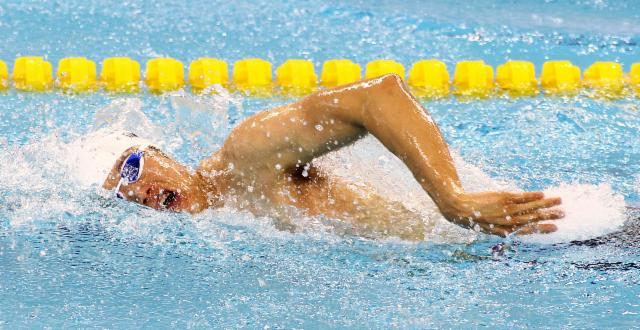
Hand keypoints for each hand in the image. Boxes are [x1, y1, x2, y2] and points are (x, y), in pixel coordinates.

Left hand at [441, 191, 562, 236]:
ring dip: (546, 204)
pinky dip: (532, 196)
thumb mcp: (487, 227)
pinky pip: (521, 197)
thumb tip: (513, 226)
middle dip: (548, 216)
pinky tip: (543, 194)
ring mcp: (506, 209)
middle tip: (563, 214)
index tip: (555, 228)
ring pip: (530, 207)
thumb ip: (501, 227)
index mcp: (504, 231)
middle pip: (532, 219)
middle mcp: (507, 221)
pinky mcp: (502, 198)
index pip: (527, 231)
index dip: (541, 229)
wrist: (458, 208)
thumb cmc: (472, 218)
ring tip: (559, 201)